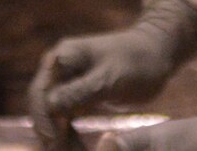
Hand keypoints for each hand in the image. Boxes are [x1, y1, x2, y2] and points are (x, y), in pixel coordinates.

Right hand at [29, 0, 196, 147]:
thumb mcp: (110, 77)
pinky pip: (63, 119)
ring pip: (51, 115)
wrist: (156, 54)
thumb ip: (80, 90)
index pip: (40, 92)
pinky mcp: (78, 96)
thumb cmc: (137, 60)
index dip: (43, 119)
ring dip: (55, 136)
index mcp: (62, 57)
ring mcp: (67, 82)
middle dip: (47, 131)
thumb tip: (49, 105)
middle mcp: (59, 69)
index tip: (53, 141)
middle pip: (41, 106)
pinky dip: (66, 135)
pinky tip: (74, 148)